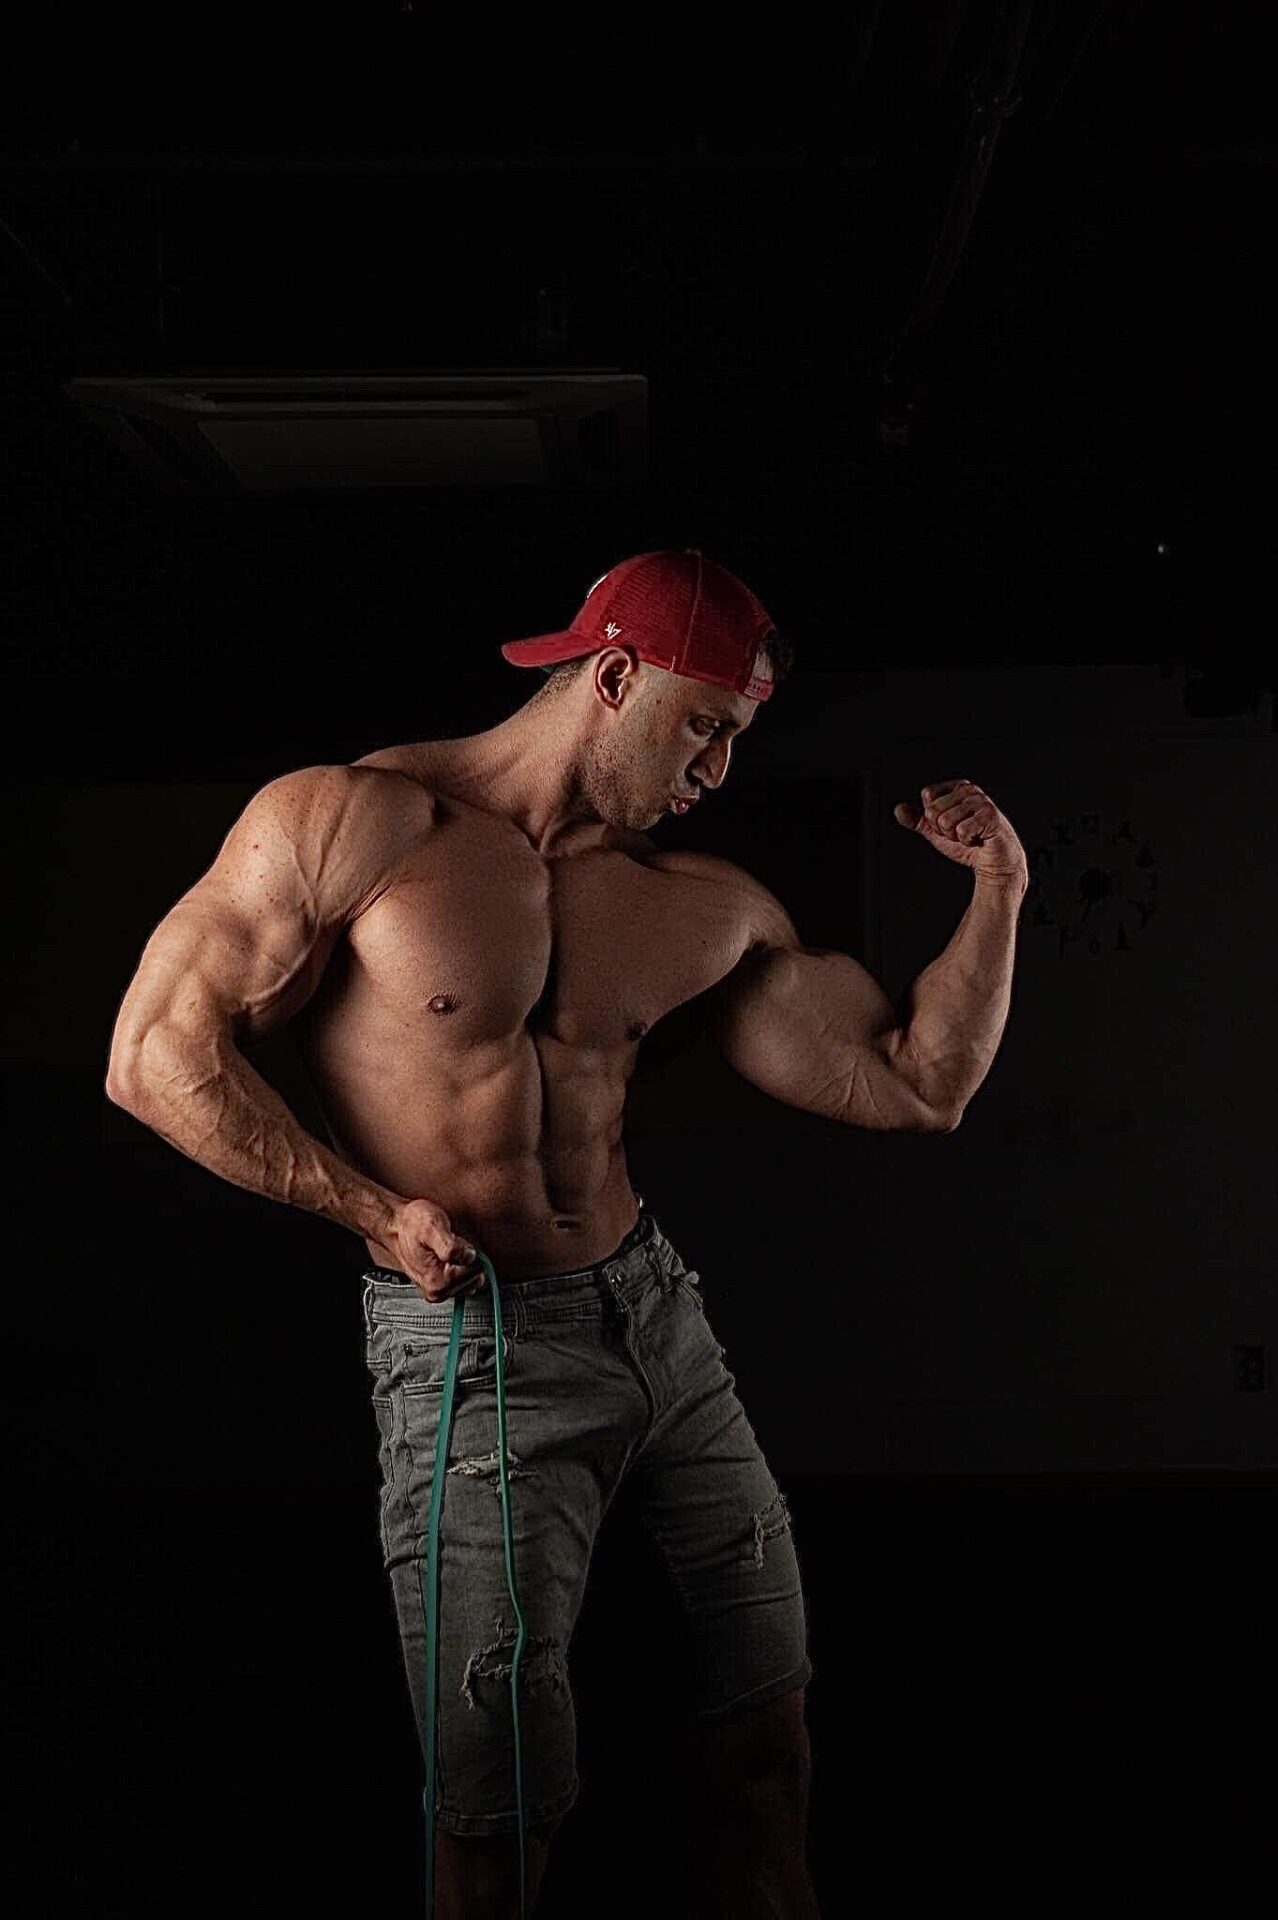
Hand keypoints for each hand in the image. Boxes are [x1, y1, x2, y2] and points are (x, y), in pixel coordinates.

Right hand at [384, 1196, 488, 1302]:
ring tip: (444, 1250)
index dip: (467, 1250)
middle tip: (447, 1245)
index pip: (476, 1268)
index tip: (452, 1241)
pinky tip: (445, 1257)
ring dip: (463, 1263)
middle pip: (475, 1275)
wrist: (396, 1226)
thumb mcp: (433, 1226)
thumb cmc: (412, 1224)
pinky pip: (464, 1279)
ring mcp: (438, 1290)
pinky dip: (459, 1267)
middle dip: (466, 1258)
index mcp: (438, 1281)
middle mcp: (438, 1291)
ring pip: (471, 1278)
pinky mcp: (439, 1287)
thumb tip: (469, 1257)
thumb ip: (451, 1246)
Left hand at [893, 778, 1027, 882]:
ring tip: (970, 836)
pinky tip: (978, 839)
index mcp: (958, 787)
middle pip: (933, 810)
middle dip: (943, 830)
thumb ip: (917, 820)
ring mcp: (981, 802)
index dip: (932, 818)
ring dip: (955, 836)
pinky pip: (961, 831)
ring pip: (945, 821)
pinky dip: (967, 841)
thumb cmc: (968, 844)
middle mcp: (970, 790)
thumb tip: (899, 809)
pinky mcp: (990, 816)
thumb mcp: (937, 831)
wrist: (993, 862)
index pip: (928, 796)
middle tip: (961, 833)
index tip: (949, 825)